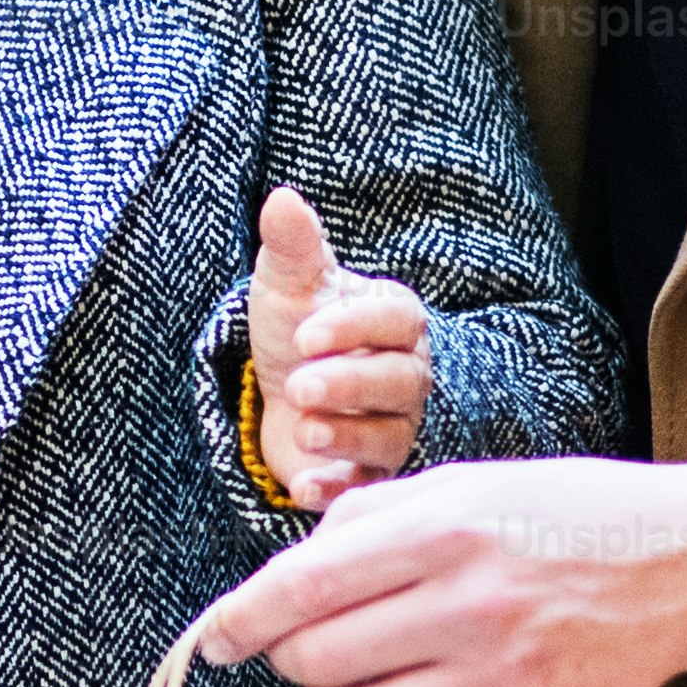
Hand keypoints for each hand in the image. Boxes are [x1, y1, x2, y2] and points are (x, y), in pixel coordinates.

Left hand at [187, 458, 686, 686]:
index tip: (218, 638)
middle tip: (298, 654)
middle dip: (290, 663)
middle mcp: (472, 606)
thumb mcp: (466, 483)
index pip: (306, 587)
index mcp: (445, 532)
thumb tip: (288, 571)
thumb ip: (371, 517)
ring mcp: (505, 677)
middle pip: (324, 659)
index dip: (244, 620)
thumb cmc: (563, 514)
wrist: (684, 563)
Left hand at [241, 187, 427, 510]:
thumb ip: (292, 245)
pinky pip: (366, 485)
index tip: (304, 333)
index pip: (394, 320)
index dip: (353, 328)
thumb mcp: (288, 283)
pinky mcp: (370, 471)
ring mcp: (393, 425)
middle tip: (300, 385)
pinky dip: (336, 488)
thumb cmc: (295, 325)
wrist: (280, 386)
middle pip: (399, 382)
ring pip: (389, 436)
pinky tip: (303, 486)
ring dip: (348, 435)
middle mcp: (406, 374)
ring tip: (304, 427)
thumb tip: (282, 198)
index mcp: (395, 320)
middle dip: (350, 385)